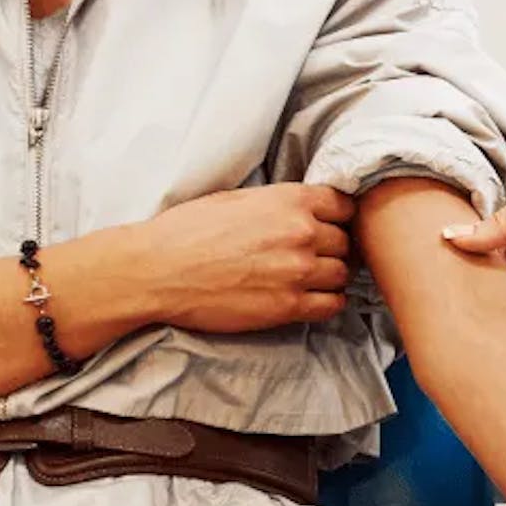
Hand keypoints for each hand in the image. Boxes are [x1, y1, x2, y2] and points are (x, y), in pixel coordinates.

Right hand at [140, 184, 354, 333]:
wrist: (158, 270)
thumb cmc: (188, 231)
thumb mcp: (238, 198)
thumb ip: (279, 204)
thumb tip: (301, 211)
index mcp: (289, 200)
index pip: (345, 205)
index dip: (339, 218)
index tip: (328, 226)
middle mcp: (301, 233)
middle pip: (346, 242)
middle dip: (334, 249)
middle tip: (315, 256)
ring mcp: (298, 271)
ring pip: (342, 274)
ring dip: (330, 277)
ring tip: (310, 279)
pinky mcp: (288, 306)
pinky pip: (332, 305)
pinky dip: (327, 302)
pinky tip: (310, 299)